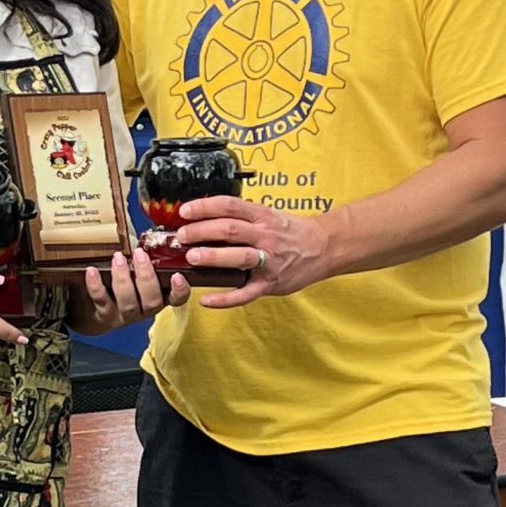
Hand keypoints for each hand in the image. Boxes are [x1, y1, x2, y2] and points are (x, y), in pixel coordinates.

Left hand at [72, 246, 186, 333]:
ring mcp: (125, 315)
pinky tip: (92, 271)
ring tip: (118, 259)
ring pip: (128, 302)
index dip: (180, 289)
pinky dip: (96, 285)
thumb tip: (146, 238)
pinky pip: (101, 301)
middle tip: (141, 255)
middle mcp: (144, 310)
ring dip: (124, 279)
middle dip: (146, 277)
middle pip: (151, 301)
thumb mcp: (138, 276)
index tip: (177, 275)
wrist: (95, 313)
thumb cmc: (122, 286)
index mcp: (159, 298)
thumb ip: (146, 262)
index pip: (177, 299)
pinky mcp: (105, 316)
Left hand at [171, 196, 331, 309]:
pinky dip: (224, 299)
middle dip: (202, 231)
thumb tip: (205, 216)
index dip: (205, 207)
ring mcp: (269, 261)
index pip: (229, 206)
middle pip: (230, 230)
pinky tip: (206, 300)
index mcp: (262, 216)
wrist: (324, 247)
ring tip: (192, 258)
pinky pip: (245, 293)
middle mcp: (265, 236)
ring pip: (238, 257)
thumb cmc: (290, 232)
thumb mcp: (268, 215)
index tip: (184, 211)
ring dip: (213, 257)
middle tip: (182, 236)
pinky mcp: (270, 283)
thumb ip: (242, 217)